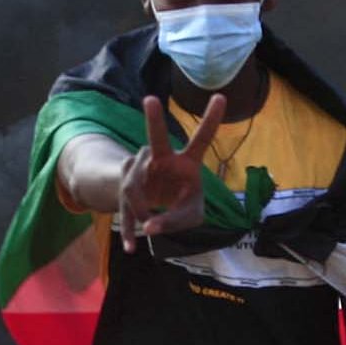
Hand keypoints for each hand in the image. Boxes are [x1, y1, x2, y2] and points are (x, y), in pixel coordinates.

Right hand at [116, 93, 224, 252]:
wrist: (152, 205)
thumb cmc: (181, 203)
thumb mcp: (190, 216)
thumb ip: (175, 222)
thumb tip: (149, 228)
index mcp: (186, 163)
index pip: (201, 140)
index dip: (211, 120)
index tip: (221, 96)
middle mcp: (161, 159)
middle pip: (156, 139)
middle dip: (154, 119)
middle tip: (150, 99)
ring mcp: (139, 170)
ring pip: (136, 188)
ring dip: (143, 212)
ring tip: (149, 228)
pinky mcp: (124, 186)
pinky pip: (124, 206)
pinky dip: (129, 230)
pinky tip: (131, 248)